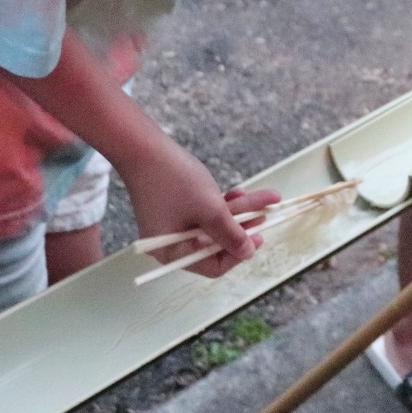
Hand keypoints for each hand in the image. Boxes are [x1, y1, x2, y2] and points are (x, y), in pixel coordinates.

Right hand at [127, 140, 279, 277]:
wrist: (144, 147)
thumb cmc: (175, 181)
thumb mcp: (210, 210)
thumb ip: (231, 234)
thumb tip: (248, 253)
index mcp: (172, 252)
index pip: (212, 265)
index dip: (238, 253)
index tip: (258, 238)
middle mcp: (171, 243)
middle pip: (216, 243)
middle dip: (243, 226)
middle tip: (267, 215)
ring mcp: (173, 224)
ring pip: (214, 223)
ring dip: (239, 211)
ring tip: (267, 198)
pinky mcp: (176, 207)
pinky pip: (205, 211)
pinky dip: (223, 203)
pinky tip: (240, 191)